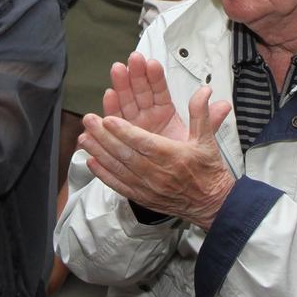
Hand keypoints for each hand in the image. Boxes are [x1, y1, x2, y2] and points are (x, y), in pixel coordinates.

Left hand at [79, 52, 233, 228]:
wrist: (212, 205)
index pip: (144, 142)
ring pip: (118, 168)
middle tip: (89, 120)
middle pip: (125, 153)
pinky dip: (103, 174)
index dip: (125, 131)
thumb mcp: (207, 141)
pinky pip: (119, 185)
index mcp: (173, 157)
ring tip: (84, 138)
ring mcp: (148, 187)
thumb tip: (204, 91)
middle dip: (104, 136)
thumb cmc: (208, 172)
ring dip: (99, 152)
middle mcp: (158, 173)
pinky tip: (91, 162)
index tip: (108, 119)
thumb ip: (202, 114)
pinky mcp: (142, 197)